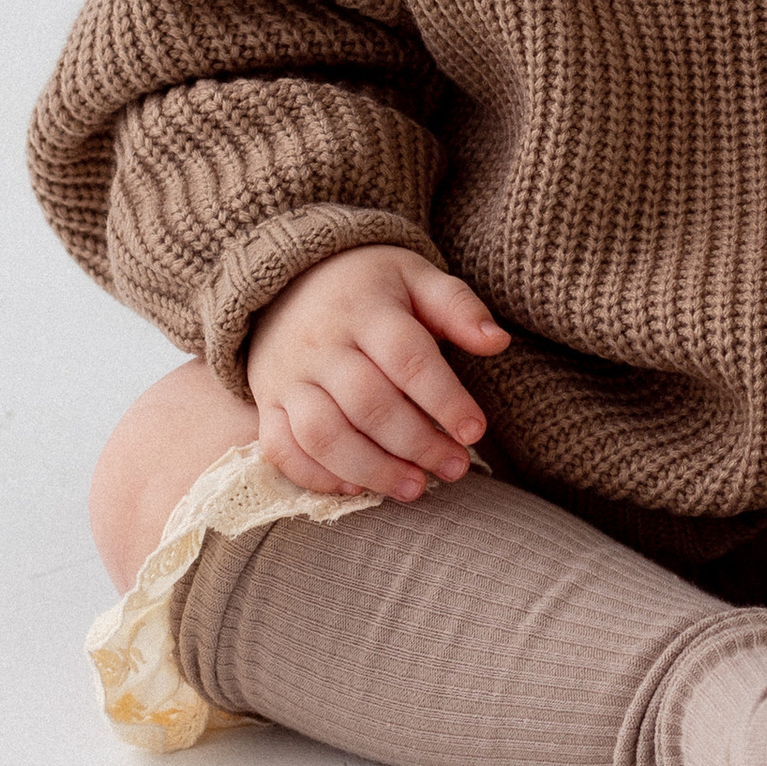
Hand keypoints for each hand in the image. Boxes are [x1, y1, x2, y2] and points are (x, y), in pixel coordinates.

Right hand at [247, 243, 510, 500]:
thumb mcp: (416, 276)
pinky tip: (356, 488)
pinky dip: (315, 476)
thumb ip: (458, 306)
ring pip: (323, 433)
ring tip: (414, 489)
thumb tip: (498, 341)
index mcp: (366, 307)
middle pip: (368, 403)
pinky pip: (281, 448)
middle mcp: (322, 343)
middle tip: (456, 468)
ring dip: (371, 469)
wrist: (289, 278)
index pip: (408, 357)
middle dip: (416, 443)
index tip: (476, 431)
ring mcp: (288, 376)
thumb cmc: (370, 284)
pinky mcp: (267, 402)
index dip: (444, 398)